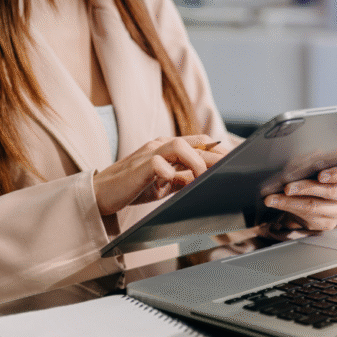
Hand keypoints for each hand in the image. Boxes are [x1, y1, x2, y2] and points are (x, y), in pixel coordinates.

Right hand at [93, 135, 226, 215]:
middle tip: (230, 170)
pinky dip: (169, 172)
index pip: (199, 142)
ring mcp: (149, 153)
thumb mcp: (164, 184)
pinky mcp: (138, 167)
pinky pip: (158, 163)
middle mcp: (160, 145)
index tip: (235, 161)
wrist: (101, 193)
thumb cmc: (133, 187)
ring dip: (196, 161)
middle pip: (195, 142)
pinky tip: (173, 182)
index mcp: (167, 148)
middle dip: (215, 155)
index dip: (218, 150)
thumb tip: (204, 181)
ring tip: (203, 178)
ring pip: (179, 145)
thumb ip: (183, 179)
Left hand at [263, 161, 336, 232]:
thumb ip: (313, 160)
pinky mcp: (330, 223)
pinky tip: (276, 203)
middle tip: (287, 187)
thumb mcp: (317, 161)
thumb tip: (300, 167)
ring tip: (273, 198)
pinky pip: (308, 217)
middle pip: (331, 191)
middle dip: (306, 188)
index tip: (320, 175)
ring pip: (316, 206)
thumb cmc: (319, 172)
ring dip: (291, 201)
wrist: (318, 193)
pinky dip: (289, 208)